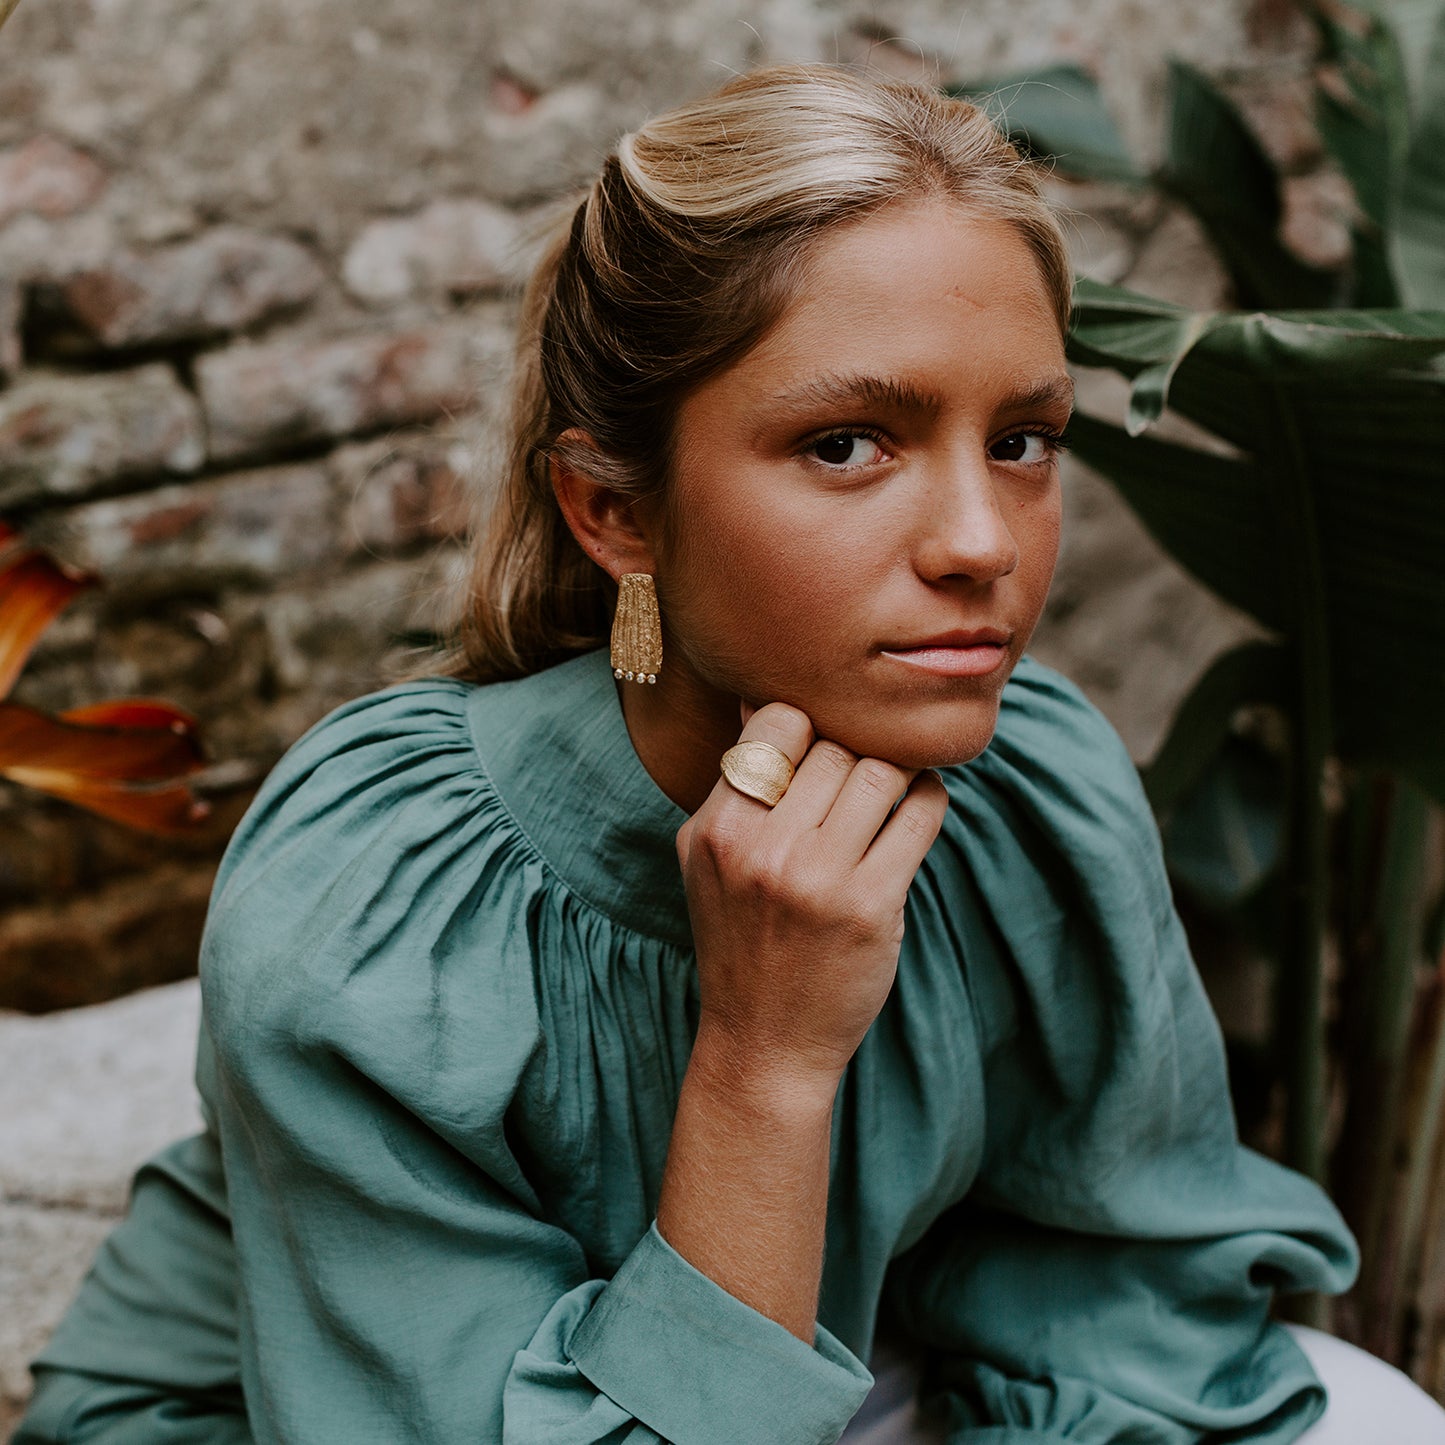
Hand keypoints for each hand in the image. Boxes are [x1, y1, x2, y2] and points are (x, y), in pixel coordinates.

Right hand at [675, 701, 948, 1095]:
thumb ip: (736, 784)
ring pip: (881, 771)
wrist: (763, 1042)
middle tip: (863, 772)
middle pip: (835, 744)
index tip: (822, 748)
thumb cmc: (743, 937)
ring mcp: (817, 879)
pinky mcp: (870, 907)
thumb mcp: (710, 858)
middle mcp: (761, 849)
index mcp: (716, 829)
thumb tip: (765, 696)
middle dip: (856, 752)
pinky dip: (928, 798)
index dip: (809, 724)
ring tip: (896, 784)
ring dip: (898, 770)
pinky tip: (918, 805)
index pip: (779, 721)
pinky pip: (919, 815)